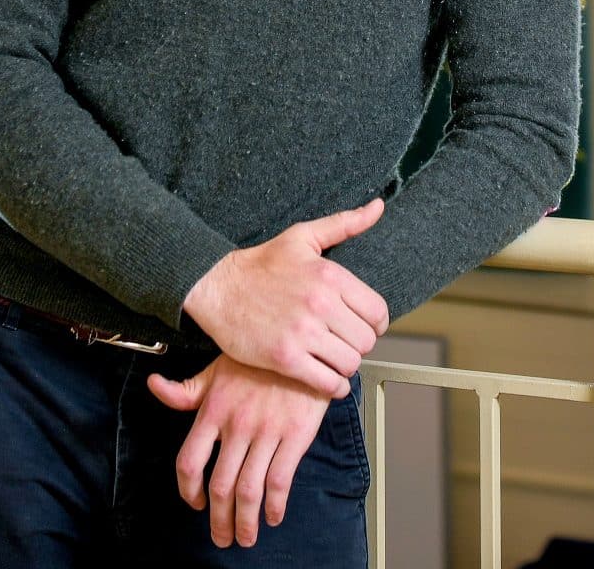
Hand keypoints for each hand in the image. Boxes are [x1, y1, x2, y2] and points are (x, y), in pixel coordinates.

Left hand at [149, 355, 335, 549]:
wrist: (302, 344)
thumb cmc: (258, 359)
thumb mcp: (215, 369)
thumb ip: (185, 390)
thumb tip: (154, 386)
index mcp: (213, 410)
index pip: (189, 462)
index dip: (188, 491)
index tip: (196, 504)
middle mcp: (236, 425)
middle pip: (220, 486)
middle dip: (219, 520)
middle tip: (222, 538)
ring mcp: (266, 432)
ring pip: (249, 490)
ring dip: (246, 521)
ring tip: (246, 536)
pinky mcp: (295, 436)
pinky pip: (280, 481)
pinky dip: (275, 505)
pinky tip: (273, 515)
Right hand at [181, 199, 389, 396]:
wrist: (216, 286)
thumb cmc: (260, 264)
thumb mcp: (303, 236)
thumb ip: (345, 224)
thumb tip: (378, 207)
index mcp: (330, 276)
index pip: (378, 313)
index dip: (375, 324)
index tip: (363, 326)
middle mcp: (320, 305)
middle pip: (366, 341)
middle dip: (358, 345)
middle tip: (344, 343)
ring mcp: (302, 333)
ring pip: (350, 363)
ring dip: (345, 366)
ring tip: (333, 359)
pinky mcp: (284, 358)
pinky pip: (327, 383)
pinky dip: (332, 386)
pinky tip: (326, 379)